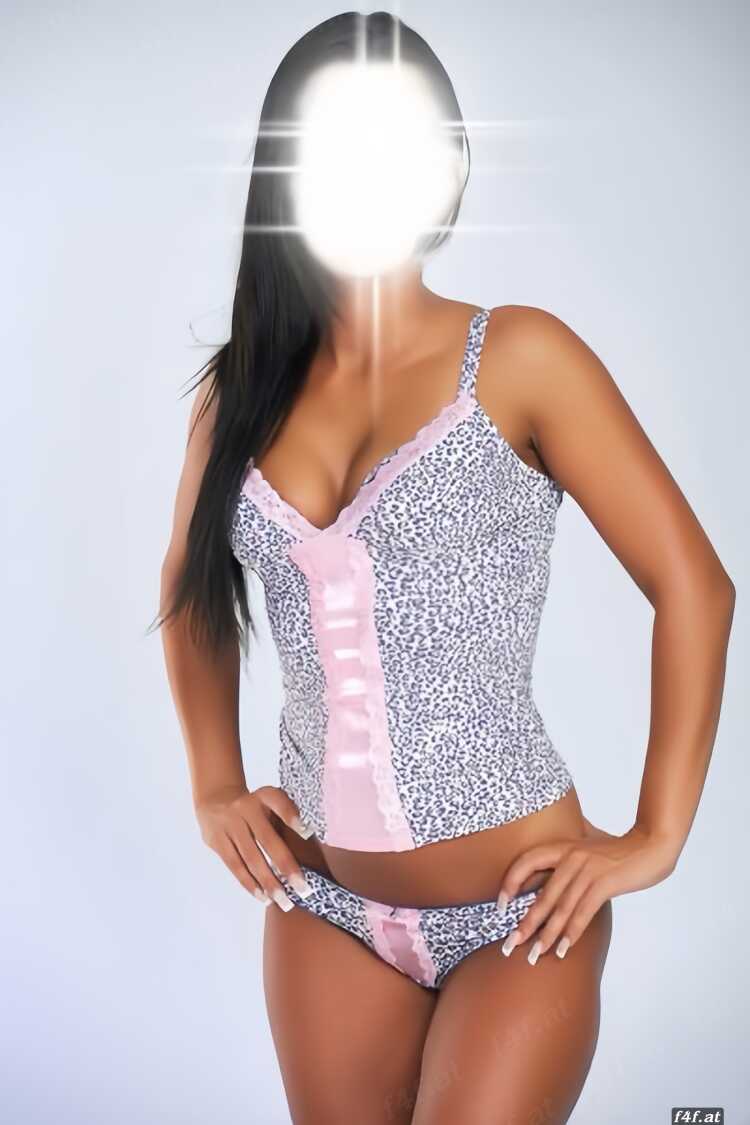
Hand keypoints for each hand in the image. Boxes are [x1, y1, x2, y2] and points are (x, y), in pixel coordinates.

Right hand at [195, 784, 315, 909]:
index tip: (307, 832)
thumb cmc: (255, 805)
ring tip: (283, 901)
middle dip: (286, 866)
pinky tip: (262, 897)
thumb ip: (287, 813)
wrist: (216, 798)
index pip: (279, 803)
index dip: (291, 816)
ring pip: (251, 858)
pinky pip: (235, 866)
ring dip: (268, 882)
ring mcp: (230, 826)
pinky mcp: (217, 841)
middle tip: (303, 889)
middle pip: (267, 840)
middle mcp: (246, 809)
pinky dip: (249, 883)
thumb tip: (307, 835)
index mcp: (263, 796)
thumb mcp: (270, 798)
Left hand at [496, 822, 677, 961]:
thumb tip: (556, 847)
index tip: (500, 906)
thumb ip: (570, 845)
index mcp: (563, 846)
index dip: (510, 883)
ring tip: (533, 955)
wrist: (651, 844)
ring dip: (546, 936)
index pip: (526, 862)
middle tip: (509, 946)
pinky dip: (572, 933)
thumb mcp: (588, 840)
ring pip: (561, 909)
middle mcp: (570, 857)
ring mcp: (587, 870)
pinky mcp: (604, 883)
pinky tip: (563, 950)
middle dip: (525, 924)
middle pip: (541, 895)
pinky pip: (583, 912)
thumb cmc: (619, 847)